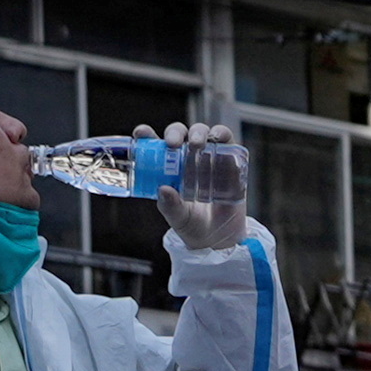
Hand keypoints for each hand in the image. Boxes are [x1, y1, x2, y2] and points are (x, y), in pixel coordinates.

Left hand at [158, 118, 250, 252]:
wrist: (221, 237)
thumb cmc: (193, 226)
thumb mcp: (178, 218)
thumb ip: (170, 206)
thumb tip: (163, 189)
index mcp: (167, 169)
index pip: (153, 146)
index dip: (146, 135)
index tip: (141, 133)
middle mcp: (186, 158)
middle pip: (179, 134)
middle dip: (175, 133)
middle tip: (172, 143)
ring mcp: (208, 157)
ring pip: (202, 132)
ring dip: (198, 132)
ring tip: (197, 144)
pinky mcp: (229, 159)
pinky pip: (226, 140)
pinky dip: (222, 135)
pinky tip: (218, 140)